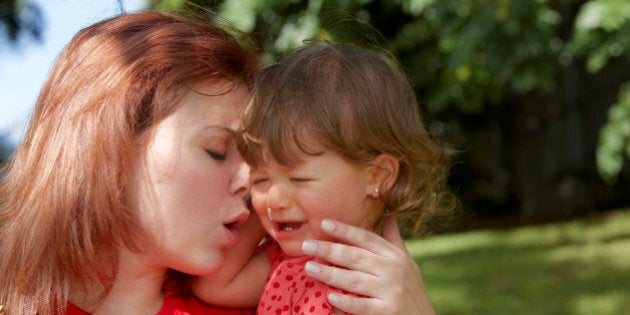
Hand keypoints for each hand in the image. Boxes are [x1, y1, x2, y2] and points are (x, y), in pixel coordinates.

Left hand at [301, 218, 434, 314]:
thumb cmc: (411, 290)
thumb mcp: (408, 262)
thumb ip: (394, 241)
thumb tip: (388, 216)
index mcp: (395, 256)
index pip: (366, 238)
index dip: (345, 230)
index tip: (324, 223)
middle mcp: (393, 270)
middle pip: (355, 256)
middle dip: (329, 249)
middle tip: (307, 245)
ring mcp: (391, 290)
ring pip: (354, 279)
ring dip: (330, 273)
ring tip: (310, 268)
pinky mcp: (388, 311)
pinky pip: (362, 305)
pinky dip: (346, 301)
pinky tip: (330, 296)